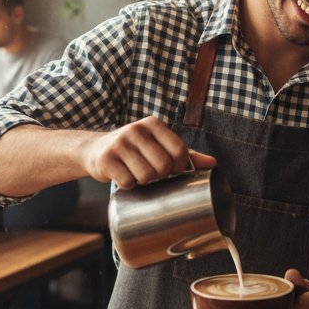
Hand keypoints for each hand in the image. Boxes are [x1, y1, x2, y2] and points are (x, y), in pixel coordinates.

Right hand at [81, 115, 215, 188]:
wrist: (95, 150)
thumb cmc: (133, 150)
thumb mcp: (158, 145)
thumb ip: (185, 154)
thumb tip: (213, 163)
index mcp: (153, 124)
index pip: (179, 150)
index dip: (180, 166)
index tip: (173, 169)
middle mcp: (136, 130)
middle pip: (164, 165)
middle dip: (160, 175)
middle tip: (151, 172)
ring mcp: (119, 143)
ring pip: (146, 175)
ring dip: (143, 181)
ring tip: (136, 172)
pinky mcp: (106, 159)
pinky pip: (127, 182)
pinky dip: (128, 185)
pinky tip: (123, 176)